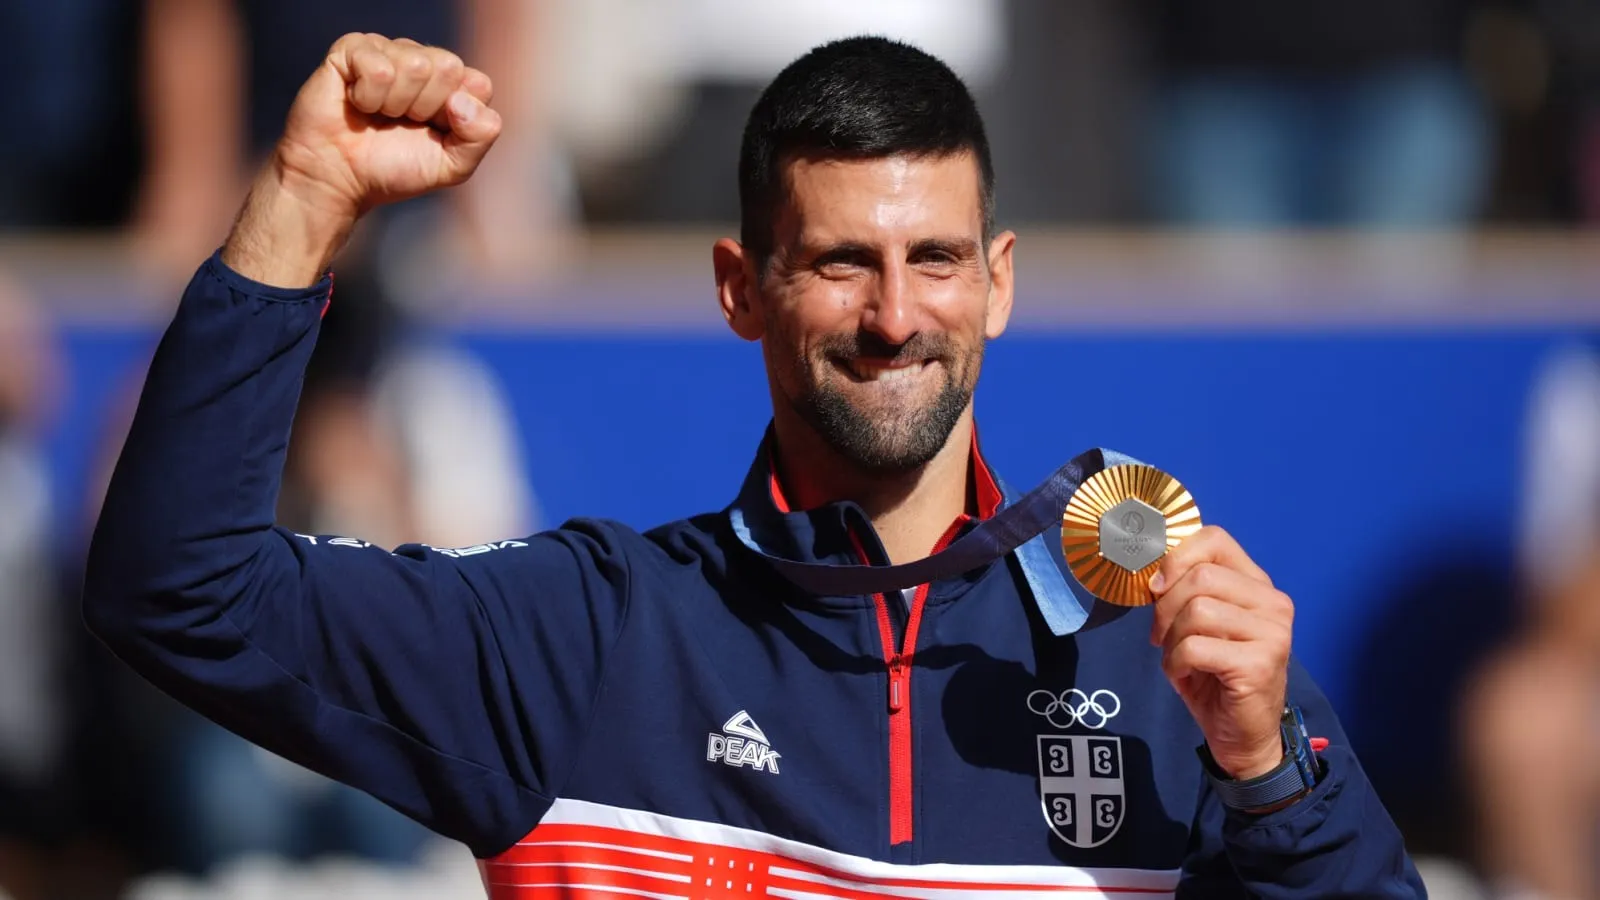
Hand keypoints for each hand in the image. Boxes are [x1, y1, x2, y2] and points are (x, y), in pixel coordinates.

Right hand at [223, 33, 500, 286]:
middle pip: (449, 66)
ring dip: (395, 104)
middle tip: (401, 123)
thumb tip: (464, 100)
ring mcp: (386, 51)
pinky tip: (357, 104)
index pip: (479, 84)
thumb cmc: (393, 170)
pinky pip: (378, 68)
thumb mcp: (452, 166)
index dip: (458, 116)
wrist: (339, 180)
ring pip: (415, 64)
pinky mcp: (352, 49)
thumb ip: (481, 136)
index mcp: (450, 85)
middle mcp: (421, 61)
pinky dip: (369, 97)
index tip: (433, 133)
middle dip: (426, 107)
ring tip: (378, 116)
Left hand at [1149, 525, 1292, 779]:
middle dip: (1165, 607)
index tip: (1157, 587)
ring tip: (1178, 658)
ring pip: (1196, 610)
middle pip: (1200, 576)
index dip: (1175, 557)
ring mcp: (1272, 633)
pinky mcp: (1259, 663)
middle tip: (1161, 636)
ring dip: (1170, 639)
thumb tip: (1152, 573)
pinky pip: (1195, 647)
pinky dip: (1176, 662)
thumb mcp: (1198, 625)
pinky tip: (1185, 675)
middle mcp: (1273, 603)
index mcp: (1258, 584)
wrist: (1243, 735)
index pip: (1214, 539)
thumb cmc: (1215, 675)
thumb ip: (1185, 591)